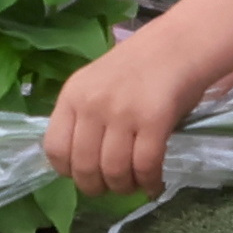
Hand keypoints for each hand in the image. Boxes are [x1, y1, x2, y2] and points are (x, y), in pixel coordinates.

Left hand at [42, 27, 215, 196]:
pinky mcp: (154, 120)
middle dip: (97, 188)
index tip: (83, 175)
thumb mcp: (95, 85)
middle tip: (111, 187)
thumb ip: (84, 118)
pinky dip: (149, 182)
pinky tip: (154, 184)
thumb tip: (81, 165)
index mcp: (72, 95)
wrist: (178, 45)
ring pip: (114, 170)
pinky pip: (145, 165)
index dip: (68, 172)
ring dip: (124, 187)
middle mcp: (92, 105)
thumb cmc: (138, 67)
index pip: (55, 149)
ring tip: (134, 185)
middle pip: (84, 166)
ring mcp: (122, 112)